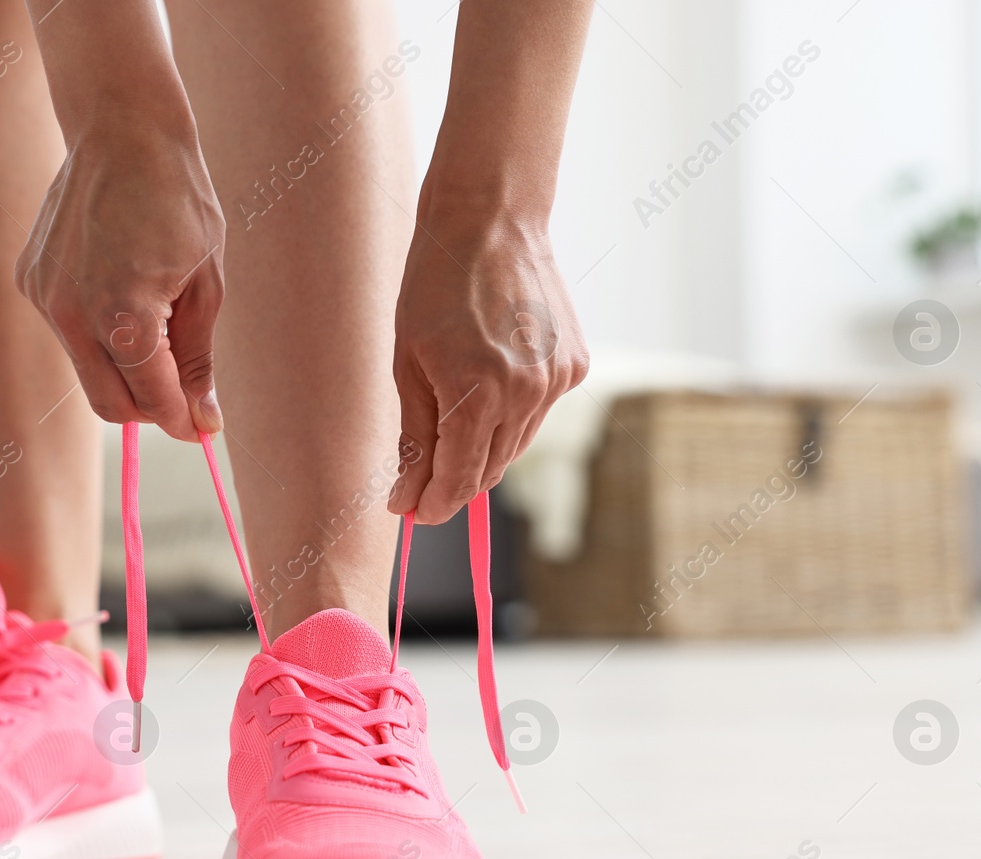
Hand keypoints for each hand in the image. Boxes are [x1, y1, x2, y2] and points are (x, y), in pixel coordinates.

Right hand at [16, 116, 224, 441]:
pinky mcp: (29, 281)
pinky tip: (118, 282)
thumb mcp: (207, 284)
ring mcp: (43, 297)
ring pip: (88, 371)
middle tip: (184, 391)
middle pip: (110, 404)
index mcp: (124, 314)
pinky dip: (98, 332)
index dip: (183, 420)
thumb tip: (204, 421)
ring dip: (124, 367)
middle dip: (151, 408)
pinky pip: (68, 334)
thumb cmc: (178, 201)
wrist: (123, 130)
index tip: (204, 427)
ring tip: (156, 316)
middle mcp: (72, 313)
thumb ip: (197, 359)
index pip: (152, 400)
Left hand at [387, 209, 588, 523]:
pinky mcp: (575, 365)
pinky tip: (490, 386)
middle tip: (421, 481)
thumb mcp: (408, 365)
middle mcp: (526, 395)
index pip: (459, 480)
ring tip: (452, 426)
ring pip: (516, 445)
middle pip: (489, 470)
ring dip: (483, 451)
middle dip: (454, 482)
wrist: (490, 223)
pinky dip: (512, 415)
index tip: (412, 512)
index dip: (433, 503)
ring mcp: (557, 381)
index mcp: (478, 396)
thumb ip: (414, 439)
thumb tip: (406, 499)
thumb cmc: (434, 288)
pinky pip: (538, 412)